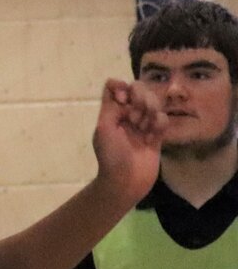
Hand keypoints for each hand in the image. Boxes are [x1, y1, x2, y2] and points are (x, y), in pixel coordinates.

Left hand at [91, 78, 164, 203]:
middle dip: (140, 99)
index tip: (123, 99)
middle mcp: (126, 114)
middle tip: (135, 117)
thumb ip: (111, 106)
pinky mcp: (157, 134)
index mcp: (110, 111)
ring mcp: (142, 124)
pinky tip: (153, 137)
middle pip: (138, 90)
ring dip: (150, 112)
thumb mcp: (104, 128)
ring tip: (144, 129)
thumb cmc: (111, 155)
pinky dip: (160, 124)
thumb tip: (119, 89)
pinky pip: (163, 119)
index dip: (121, 87)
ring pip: (153, 103)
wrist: (126, 181)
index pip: (116, 87)